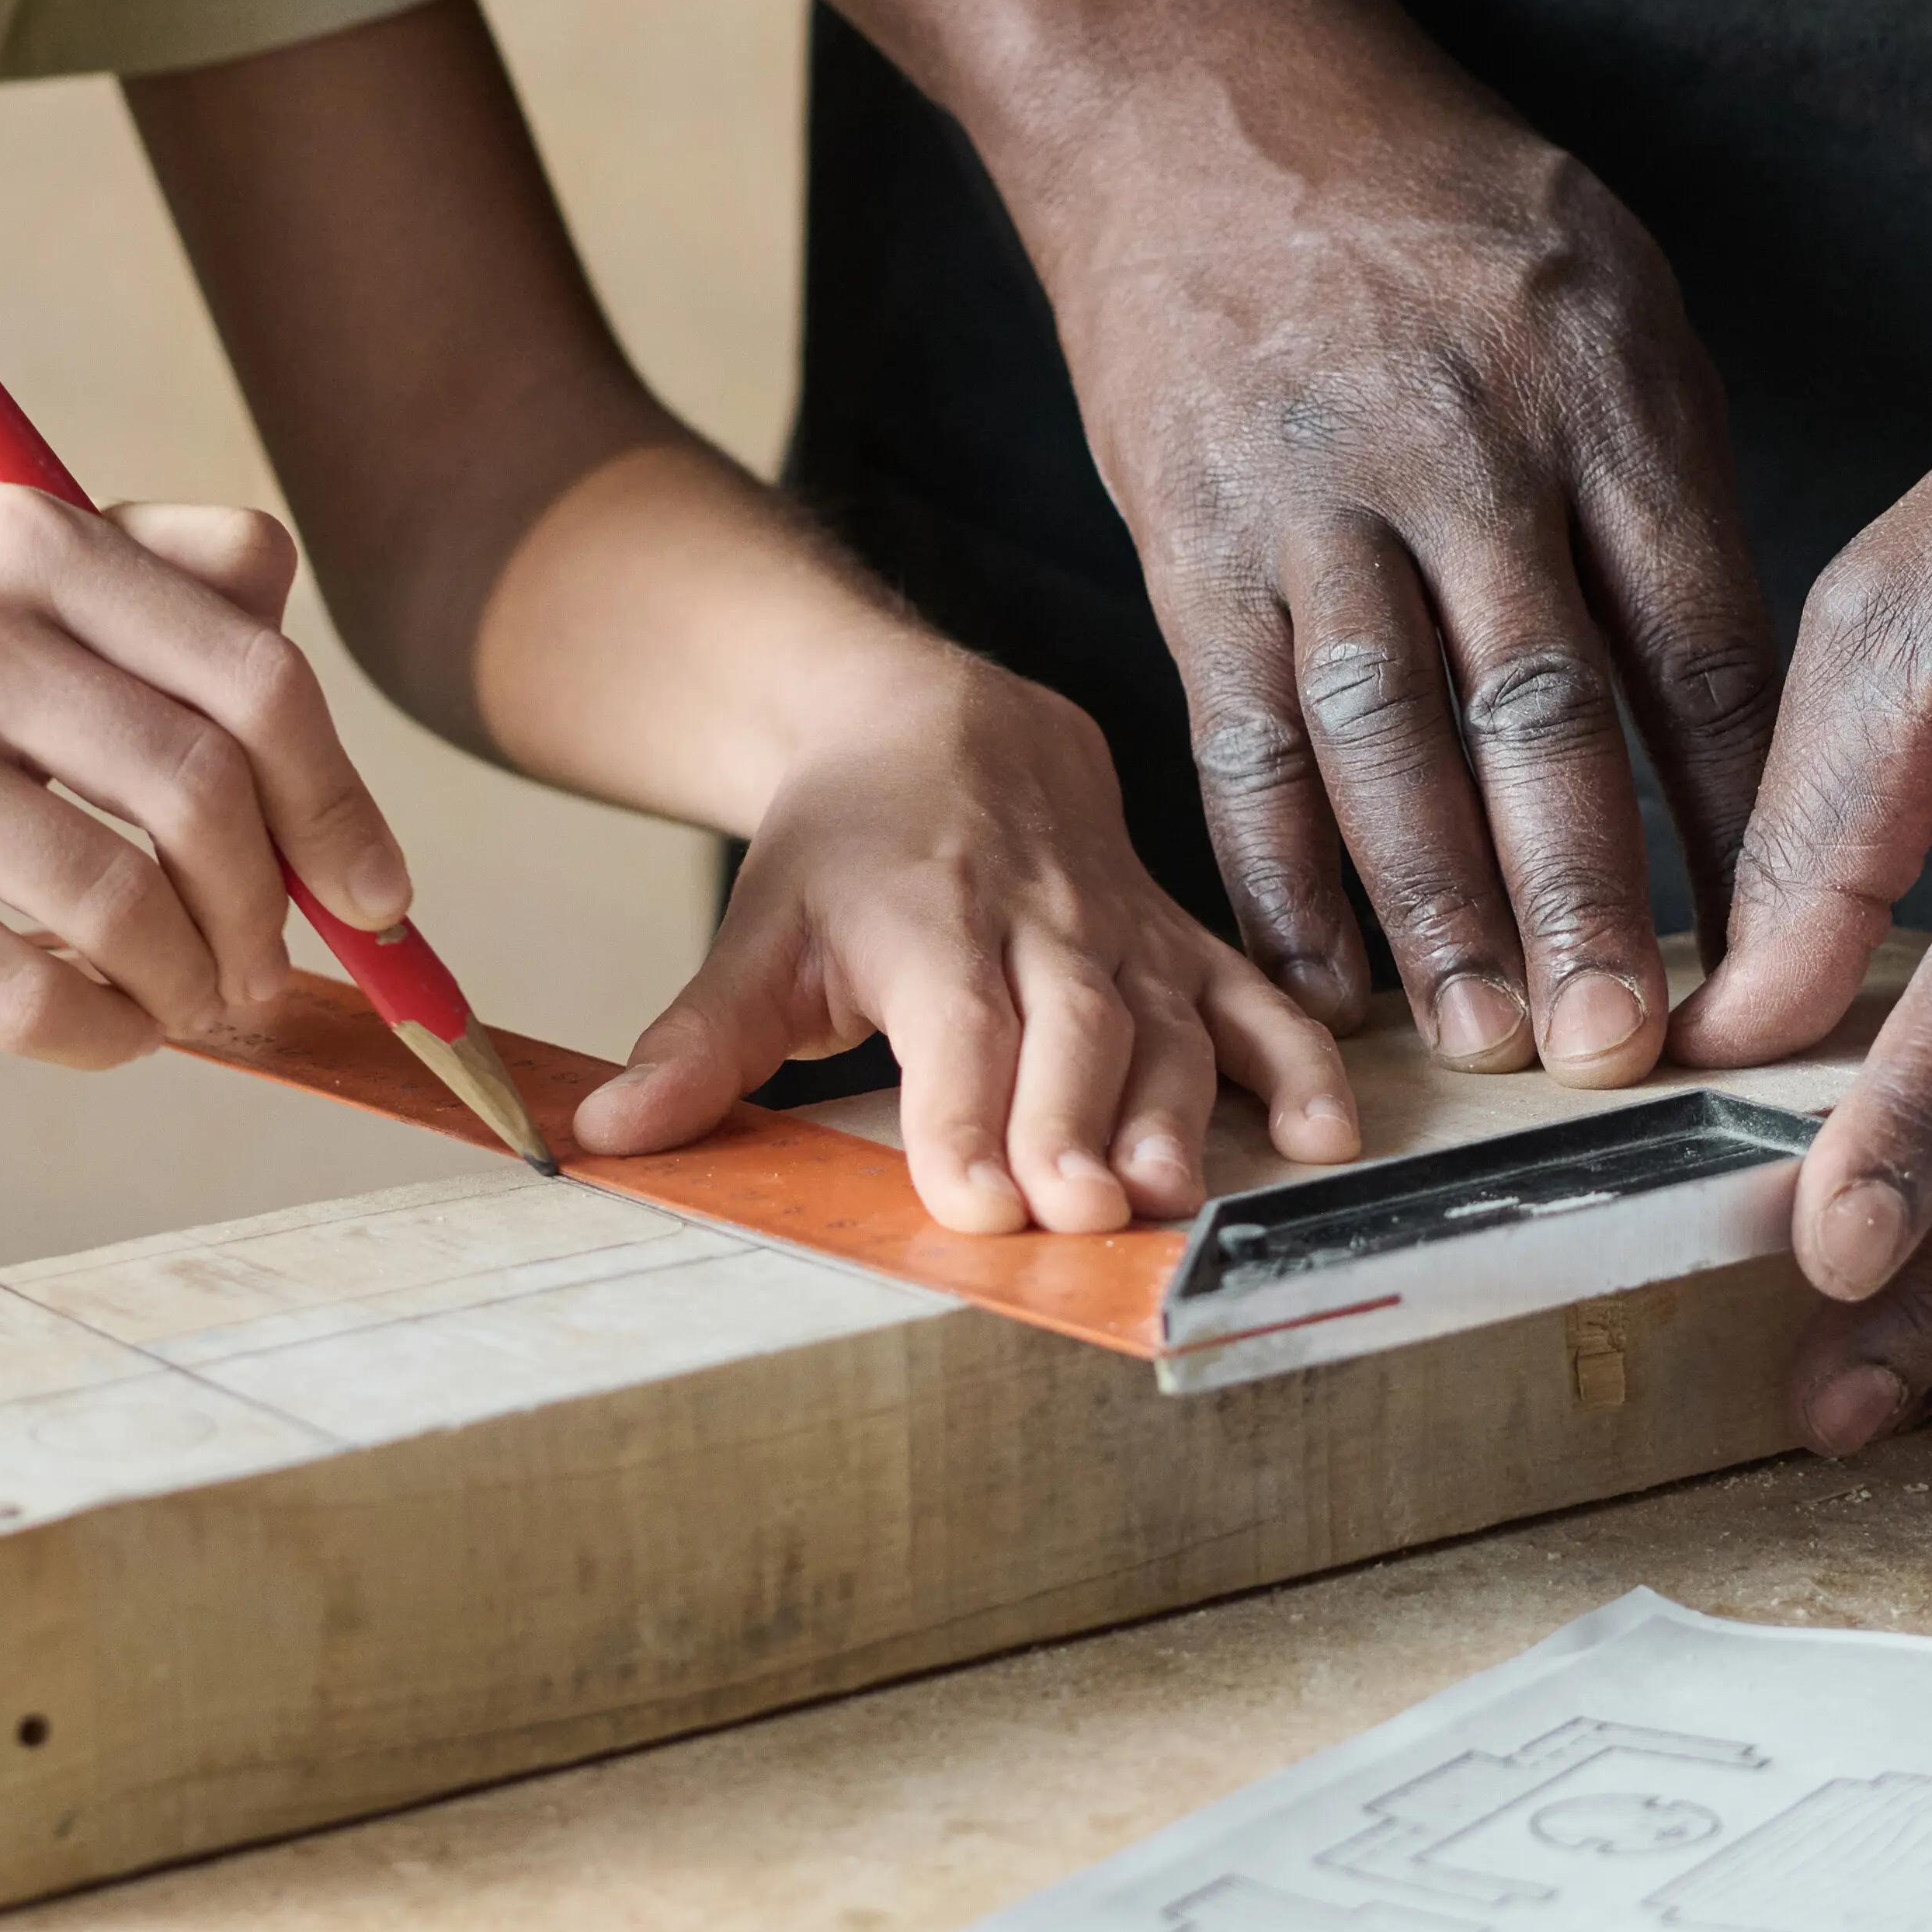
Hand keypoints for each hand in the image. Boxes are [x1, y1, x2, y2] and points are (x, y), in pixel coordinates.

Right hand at [0, 486, 423, 1066]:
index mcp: (23, 535)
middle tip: (276, 964)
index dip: (341, 803)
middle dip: (273, 909)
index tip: (379, 894)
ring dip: (193, 983)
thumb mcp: (1, 566)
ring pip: (120, 906)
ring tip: (194, 1001)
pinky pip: (19, 995)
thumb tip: (327, 755)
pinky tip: (114, 1032)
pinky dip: (101, 1036)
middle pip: (202, 794)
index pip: (254, 679)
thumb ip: (173, 584)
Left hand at [572, 651, 1358, 1234]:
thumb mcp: (757, 934)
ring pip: (1169, 1024)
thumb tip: (605, 1135)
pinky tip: (1326, 1137)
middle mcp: (1041, 924)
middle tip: (1080, 1212)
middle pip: (1071, 1029)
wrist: (939, 719)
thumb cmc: (844, 851)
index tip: (972, 1201)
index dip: (964, 1114)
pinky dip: (1300, 1064)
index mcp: (928, 921)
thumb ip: (697, 1044)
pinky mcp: (1185, 940)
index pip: (953, 1025)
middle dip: (1076, 1122)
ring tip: (1175, 1195)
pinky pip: (1255, 998)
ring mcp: (1126, 934)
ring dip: (1179, 1112)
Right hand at [1024, 73, 1773, 1088]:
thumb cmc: (1442, 211)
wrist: (1199, 99)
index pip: (1690, 633)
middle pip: (1536, 707)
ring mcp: (1311, 496)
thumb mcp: (1612, 289)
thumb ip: (1670, 485)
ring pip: (1380, 740)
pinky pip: (1241, 728)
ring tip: (1487, 1039)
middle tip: (1627, 1045)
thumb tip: (1732, 718)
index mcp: (1595, 385)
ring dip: (1434, 909)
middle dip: (1585, 893)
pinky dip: (1280, 863)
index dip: (1735, 805)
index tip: (1778, 938)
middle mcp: (1455, 443)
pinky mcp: (1191, 536)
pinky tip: (1326, 967)